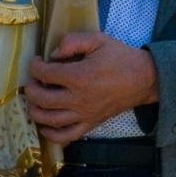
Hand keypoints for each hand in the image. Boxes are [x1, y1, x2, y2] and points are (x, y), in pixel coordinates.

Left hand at [26, 32, 159, 144]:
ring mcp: (84, 115)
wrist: (144, 79)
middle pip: (41, 99)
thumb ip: (72, 41)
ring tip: (35, 99)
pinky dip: (51, 135)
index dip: (35, 66)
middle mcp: (78, 99)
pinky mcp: (90, 124)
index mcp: (79, 77)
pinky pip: (66, 136)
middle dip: (31, 88)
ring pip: (49, 120)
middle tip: (34, 80)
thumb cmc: (121, 58)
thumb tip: (53, 54)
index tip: (37, 61)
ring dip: (35, 110)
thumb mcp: (98, 39)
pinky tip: (45, 126)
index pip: (45, 74)